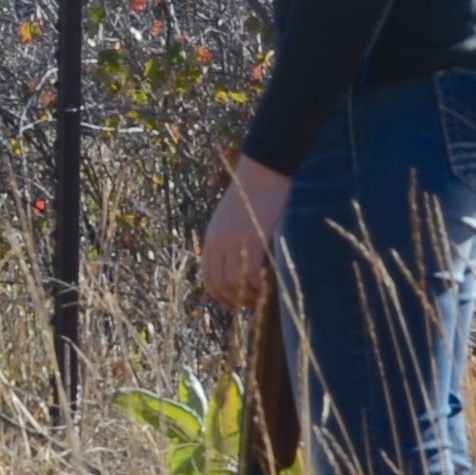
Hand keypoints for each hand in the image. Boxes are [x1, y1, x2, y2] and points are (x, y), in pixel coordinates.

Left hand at [196, 154, 290, 309]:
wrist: (263, 171)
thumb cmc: (255, 194)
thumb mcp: (234, 219)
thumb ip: (232, 240)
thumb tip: (241, 262)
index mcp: (211, 238)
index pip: (208, 277)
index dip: (219, 295)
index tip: (234, 303)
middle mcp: (217, 242)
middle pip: (218, 284)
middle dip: (234, 299)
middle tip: (251, 303)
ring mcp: (233, 241)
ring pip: (233, 282)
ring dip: (248, 295)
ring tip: (261, 297)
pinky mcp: (252, 238)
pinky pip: (250, 272)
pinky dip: (258, 285)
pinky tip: (267, 286)